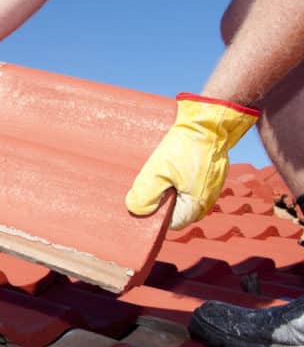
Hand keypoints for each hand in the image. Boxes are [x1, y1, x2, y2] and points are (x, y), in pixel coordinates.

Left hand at [126, 93, 259, 229]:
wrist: (208, 123)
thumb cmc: (185, 147)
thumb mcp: (158, 171)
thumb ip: (146, 194)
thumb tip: (136, 210)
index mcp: (196, 205)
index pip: (171, 223)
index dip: (154, 215)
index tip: (142, 201)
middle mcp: (206, 200)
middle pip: (177, 211)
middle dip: (160, 201)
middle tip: (146, 185)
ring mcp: (210, 187)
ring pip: (182, 196)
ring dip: (168, 189)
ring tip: (156, 174)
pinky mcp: (210, 175)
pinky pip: (189, 184)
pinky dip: (177, 180)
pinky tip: (168, 168)